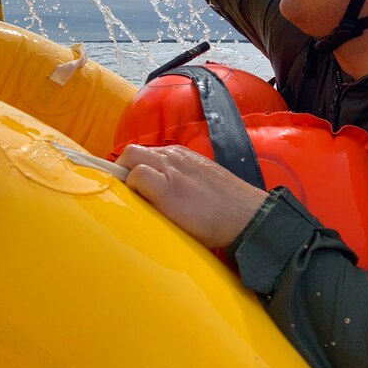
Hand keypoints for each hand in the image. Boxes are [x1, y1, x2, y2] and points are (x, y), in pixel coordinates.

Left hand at [116, 144, 268, 247]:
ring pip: (130, 158)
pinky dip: (133, 189)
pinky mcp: (168, 188)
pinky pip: (136, 176)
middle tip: (126, 194)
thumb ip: (181, 178)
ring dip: (125, 179)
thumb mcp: (202, 181)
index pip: (145, 153)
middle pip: (132, 151)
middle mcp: (174, 157)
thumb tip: (159, 190)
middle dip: (122, 170)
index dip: (132, 169)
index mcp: (182, 156)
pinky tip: (141, 207)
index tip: (130, 187)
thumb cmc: (226, 207)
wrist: (246, 216)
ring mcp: (171, 170)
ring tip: (133, 202)